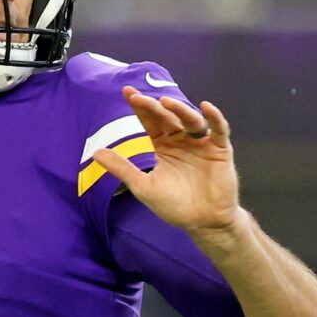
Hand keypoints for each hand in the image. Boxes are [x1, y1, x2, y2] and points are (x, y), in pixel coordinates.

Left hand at [96, 87, 240, 238]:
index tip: (127, 92)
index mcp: (164, 146)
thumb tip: (95, 153)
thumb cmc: (174, 206)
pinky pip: (220, 129)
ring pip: (191, 120)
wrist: (203, 223)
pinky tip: (205, 107)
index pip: (151, 122)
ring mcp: (201, 144)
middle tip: (138, 97)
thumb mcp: (143, 186)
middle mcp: (182, 141)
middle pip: (168, 117)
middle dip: (153, 106)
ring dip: (180, 109)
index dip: (140, 108)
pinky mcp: (220, 150)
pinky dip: (215, 118)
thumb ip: (122, 168)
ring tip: (166, 103)